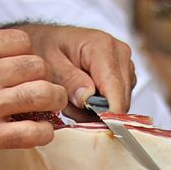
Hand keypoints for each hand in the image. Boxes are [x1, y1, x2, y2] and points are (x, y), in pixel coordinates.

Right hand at [0, 28, 65, 164]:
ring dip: (53, 100)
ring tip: (49, 106)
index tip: (23, 66)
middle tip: (38, 86)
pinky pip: (32, 132)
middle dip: (42, 76)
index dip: (26, 53)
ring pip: (44, 95)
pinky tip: (41, 132)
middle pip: (37, 66)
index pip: (21, 42)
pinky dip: (43, 132)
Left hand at [12, 22, 135, 112]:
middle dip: (98, 112)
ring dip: (98, 110)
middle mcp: (119, 53)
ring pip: (121, 102)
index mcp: (102, 47)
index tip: (95, 130)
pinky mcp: (124, 75)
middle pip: (121, 98)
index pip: (114, 88)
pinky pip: (118, 100)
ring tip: (73, 100)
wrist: (47, 39)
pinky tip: (82, 98)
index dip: (108, 114)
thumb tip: (87, 99)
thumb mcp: (48, 63)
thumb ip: (68, 80)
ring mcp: (124, 64)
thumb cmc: (45, 47)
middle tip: (70, 109)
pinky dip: (100, 106)